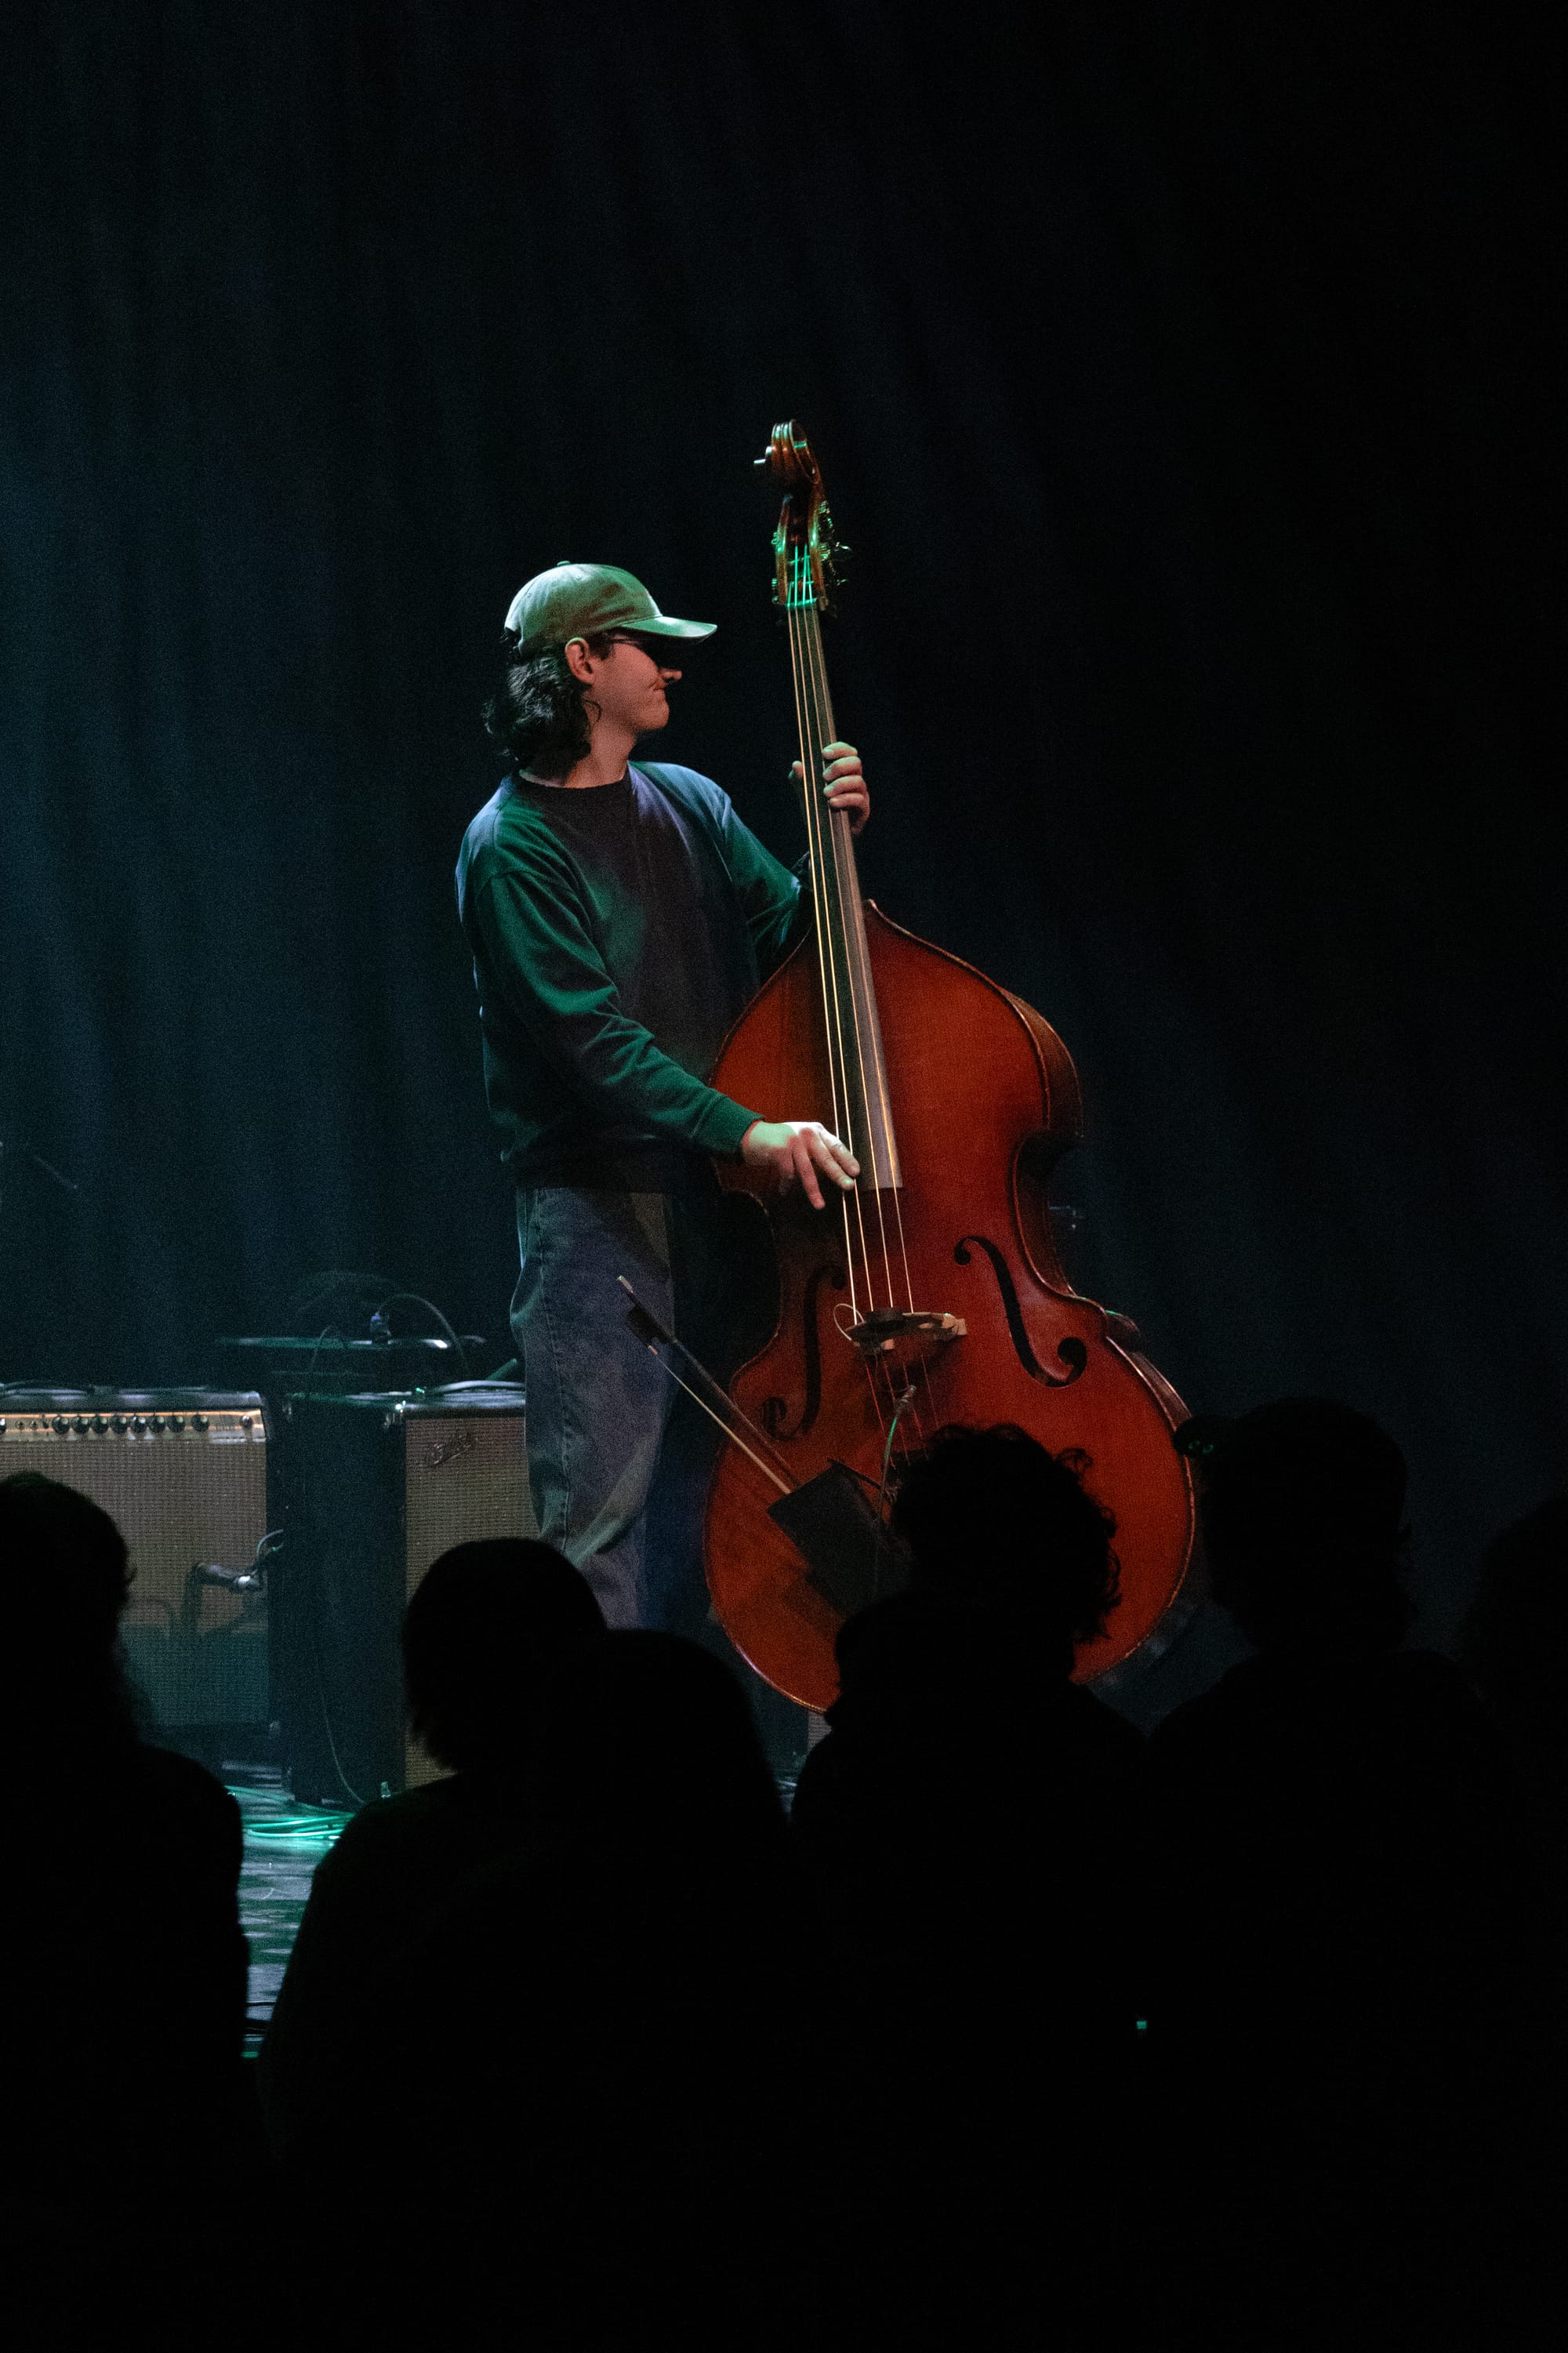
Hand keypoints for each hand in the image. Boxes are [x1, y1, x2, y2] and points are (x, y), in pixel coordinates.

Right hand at [740, 1120, 859, 1209]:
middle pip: (826, 1157)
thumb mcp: (802, 1139)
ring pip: (807, 1170)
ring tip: (820, 1205)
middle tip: (849, 1186)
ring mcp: (793, 1140)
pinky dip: (786, 1185)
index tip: (856, 1172)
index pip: (836, 1145)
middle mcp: (807, 1133)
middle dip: (838, 1174)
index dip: (847, 1159)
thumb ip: (817, 1149)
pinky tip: (783, 1191)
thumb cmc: (780, 1141)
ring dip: (813, 1190)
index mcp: (816, 1131)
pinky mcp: (779, 1149)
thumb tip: (839, 1170)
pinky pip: (788, 1174)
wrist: (751, 1135)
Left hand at [791, 740, 868, 835]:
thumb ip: (799, 779)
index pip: (848, 752)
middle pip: (855, 762)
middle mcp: (854, 779)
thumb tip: (796, 765)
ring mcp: (860, 794)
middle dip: (839, 766)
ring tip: (825, 793)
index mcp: (843, 771)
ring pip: (858, 781)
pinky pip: (859, 800)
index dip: (839, 748)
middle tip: (824, 776)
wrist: (825, 836)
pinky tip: (832, 803)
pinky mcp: (862, 809)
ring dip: (840, 784)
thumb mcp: (805, 793)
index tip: (824, 753)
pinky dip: (845, 799)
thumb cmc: (818, 809)